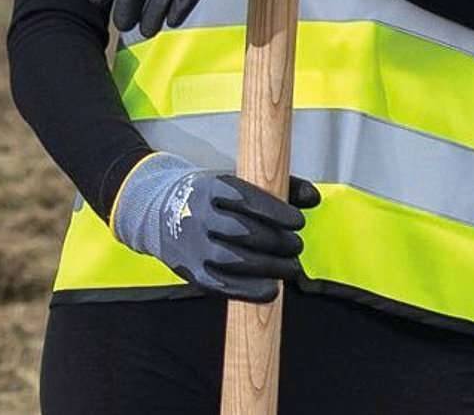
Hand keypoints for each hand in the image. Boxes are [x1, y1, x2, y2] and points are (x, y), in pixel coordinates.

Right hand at [110, 151, 320, 303]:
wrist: (159, 209)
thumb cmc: (211, 195)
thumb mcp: (237, 182)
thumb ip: (278, 187)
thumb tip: (314, 198)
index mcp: (213, 186)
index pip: (248, 199)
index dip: (276, 212)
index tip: (299, 221)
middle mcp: (199, 215)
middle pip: (244, 232)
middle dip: (277, 242)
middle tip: (297, 247)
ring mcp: (193, 245)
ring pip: (235, 260)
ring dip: (269, 267)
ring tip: (291, 268)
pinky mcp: (191, 271)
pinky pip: (222, 285)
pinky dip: (249, 290)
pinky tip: (272, 290)